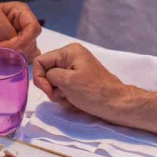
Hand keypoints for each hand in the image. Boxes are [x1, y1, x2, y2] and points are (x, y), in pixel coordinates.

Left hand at [0, 0, 40, 62]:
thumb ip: (8, 32)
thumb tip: (16, 47)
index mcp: (22, 12)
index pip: (33, 29)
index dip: (22, 41)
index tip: (4, 46)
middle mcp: (24, 25)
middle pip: (32, 42)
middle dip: (17, 50)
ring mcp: (20, 37)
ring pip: (30, 52)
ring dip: (16, 57)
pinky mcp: (14, 48)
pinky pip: (22, 58)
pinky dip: (15, 61)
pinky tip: (2, 59)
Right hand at [34, 44, 156, 139]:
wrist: (116, 104)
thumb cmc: (93, 91)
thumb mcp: (67, 81)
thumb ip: (49, 75)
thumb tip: (45, 77)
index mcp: (69, 51)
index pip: (40, 61)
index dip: (40, 78)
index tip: (49, 91)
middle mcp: (71, 57)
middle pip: (47, 72)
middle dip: (51, 88)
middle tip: (62, 96)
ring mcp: (76, 70)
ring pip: (54, 83)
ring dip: (59, 94)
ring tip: (71, 99)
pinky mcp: (80, 81)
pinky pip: (64, 89)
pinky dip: (66, 97)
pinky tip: (75, 102)